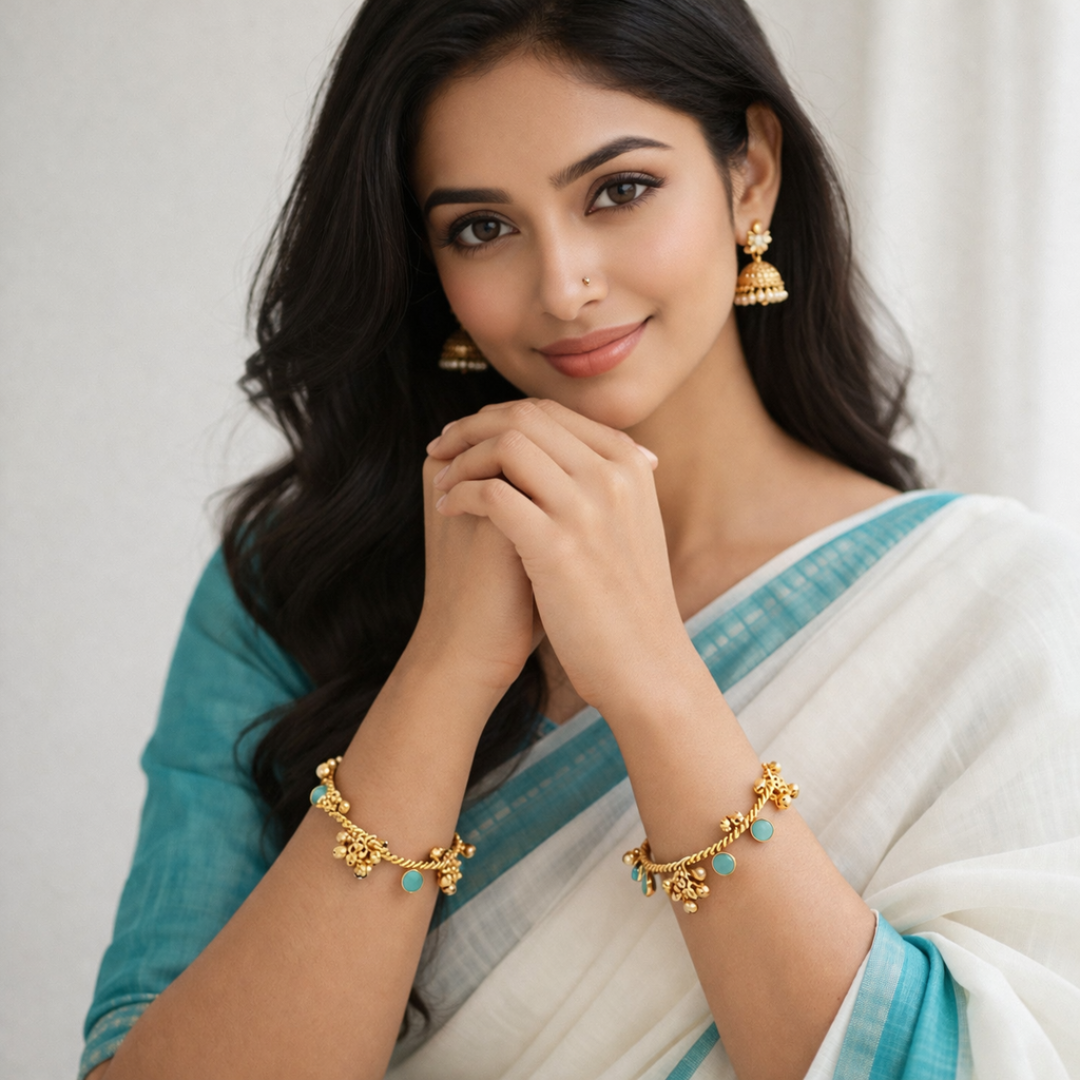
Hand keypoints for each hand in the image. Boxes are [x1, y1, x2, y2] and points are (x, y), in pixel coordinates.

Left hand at [427, 399, 685, 711]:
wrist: (645, 663)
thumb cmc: (626, 600)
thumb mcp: (628, 524)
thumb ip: (601, 482)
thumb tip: (556, 455)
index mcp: (629, 463)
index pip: (550, 412)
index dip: (498, 416)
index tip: (468, 435)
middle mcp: (612, 474)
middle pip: (525, 417)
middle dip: (471, 427)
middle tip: (442, 447)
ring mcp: (587, 507)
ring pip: (506, 445)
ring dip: (462, 458)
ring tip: (443, 484)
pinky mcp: (559, 545)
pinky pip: (493, 493)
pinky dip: (461, 494)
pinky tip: (448, 510)